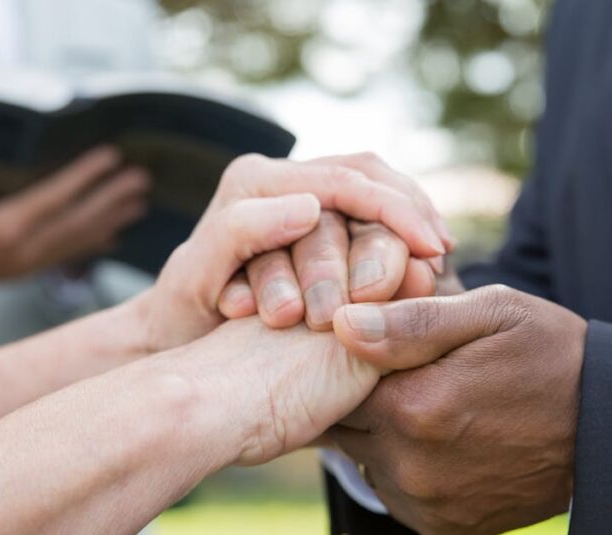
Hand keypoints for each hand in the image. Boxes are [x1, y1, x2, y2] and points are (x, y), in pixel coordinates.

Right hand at [0, 133, 148, 331]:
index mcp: (2, 231)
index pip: (54, 199)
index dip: (85, 177)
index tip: (113, 157)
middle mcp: (23, 250)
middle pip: (78, 221)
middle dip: (111, 199)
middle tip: (142, 179)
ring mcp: (28, 263)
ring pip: (79, 239)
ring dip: (111, 220)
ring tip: (141, 203)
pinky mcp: (25, 270)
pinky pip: (68, 254)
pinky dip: (93, 242)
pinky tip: (115, 235)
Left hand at [132, 153, 452, 351]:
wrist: (172, 334)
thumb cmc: (183, 317)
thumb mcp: (199, 279)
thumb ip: (241, 233)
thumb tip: (310, 207)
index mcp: (252, 182)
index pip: (344, 182)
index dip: (396, 211)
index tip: (433, 249)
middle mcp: (277, 178)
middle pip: (365, 178)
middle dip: (404, 219)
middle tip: (436, 260)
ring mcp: (297, 193)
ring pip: (375, 184)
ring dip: (410, 217)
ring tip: (439, 255)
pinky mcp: (313, 217)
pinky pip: (369, 210)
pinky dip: (399, 229)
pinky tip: (422, 256)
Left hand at [330, 285, 587, 534]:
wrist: (611, 426)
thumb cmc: (551, 354)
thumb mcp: (491, 313)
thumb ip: (412, 321)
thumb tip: (341, 323)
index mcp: (415, 407)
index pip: (336, 380)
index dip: (353, 359)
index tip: (387, 343)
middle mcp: (412, 466)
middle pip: (346, 423)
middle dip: (366, 395)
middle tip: (413, 371)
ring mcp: (428, 504)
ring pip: (367, 458)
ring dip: (384, 433)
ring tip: (436, 403)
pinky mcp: (445, 528)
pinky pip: (395, 491)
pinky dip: (407, 465)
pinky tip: (445, 438)